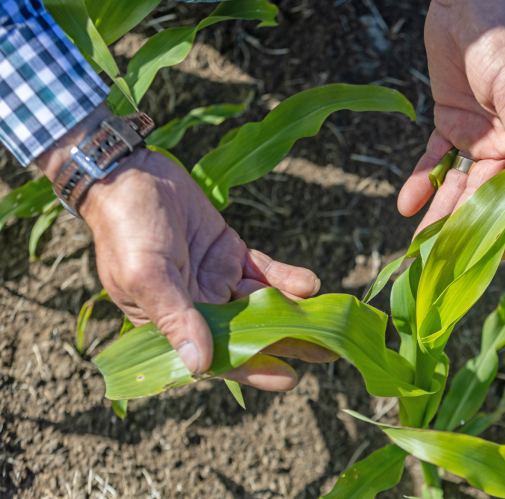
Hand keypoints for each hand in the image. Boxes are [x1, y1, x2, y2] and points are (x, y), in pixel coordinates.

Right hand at [37, 107, 335, 391]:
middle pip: (249, 334)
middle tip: (329, 351)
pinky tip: (310, 283)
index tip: (289, 379)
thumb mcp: (147, 275)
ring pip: (263, 304)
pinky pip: (265, 272)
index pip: (218, 357)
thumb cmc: (127, 228)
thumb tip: (199, 364)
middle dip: (287, 343)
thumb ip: (176, 318)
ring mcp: (218, 279)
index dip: (254, 369)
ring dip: (295, 311)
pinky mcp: (232, 254)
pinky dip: (287, 278)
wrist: (131, 174)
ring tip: (329, 319)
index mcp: (172, 324)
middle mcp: (199, 307)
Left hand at [398, 0, 504, 247]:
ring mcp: (477, 136)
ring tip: (416, 246)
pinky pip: (434, 159)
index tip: (486, 262)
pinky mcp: (449, 123)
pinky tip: (406, 204)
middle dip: (461, 228)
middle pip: (484, 196)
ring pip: (457, 184)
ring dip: (438, 212)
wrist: (468, 2)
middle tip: (439, 262)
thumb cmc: (503, 39)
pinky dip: (421, 179)